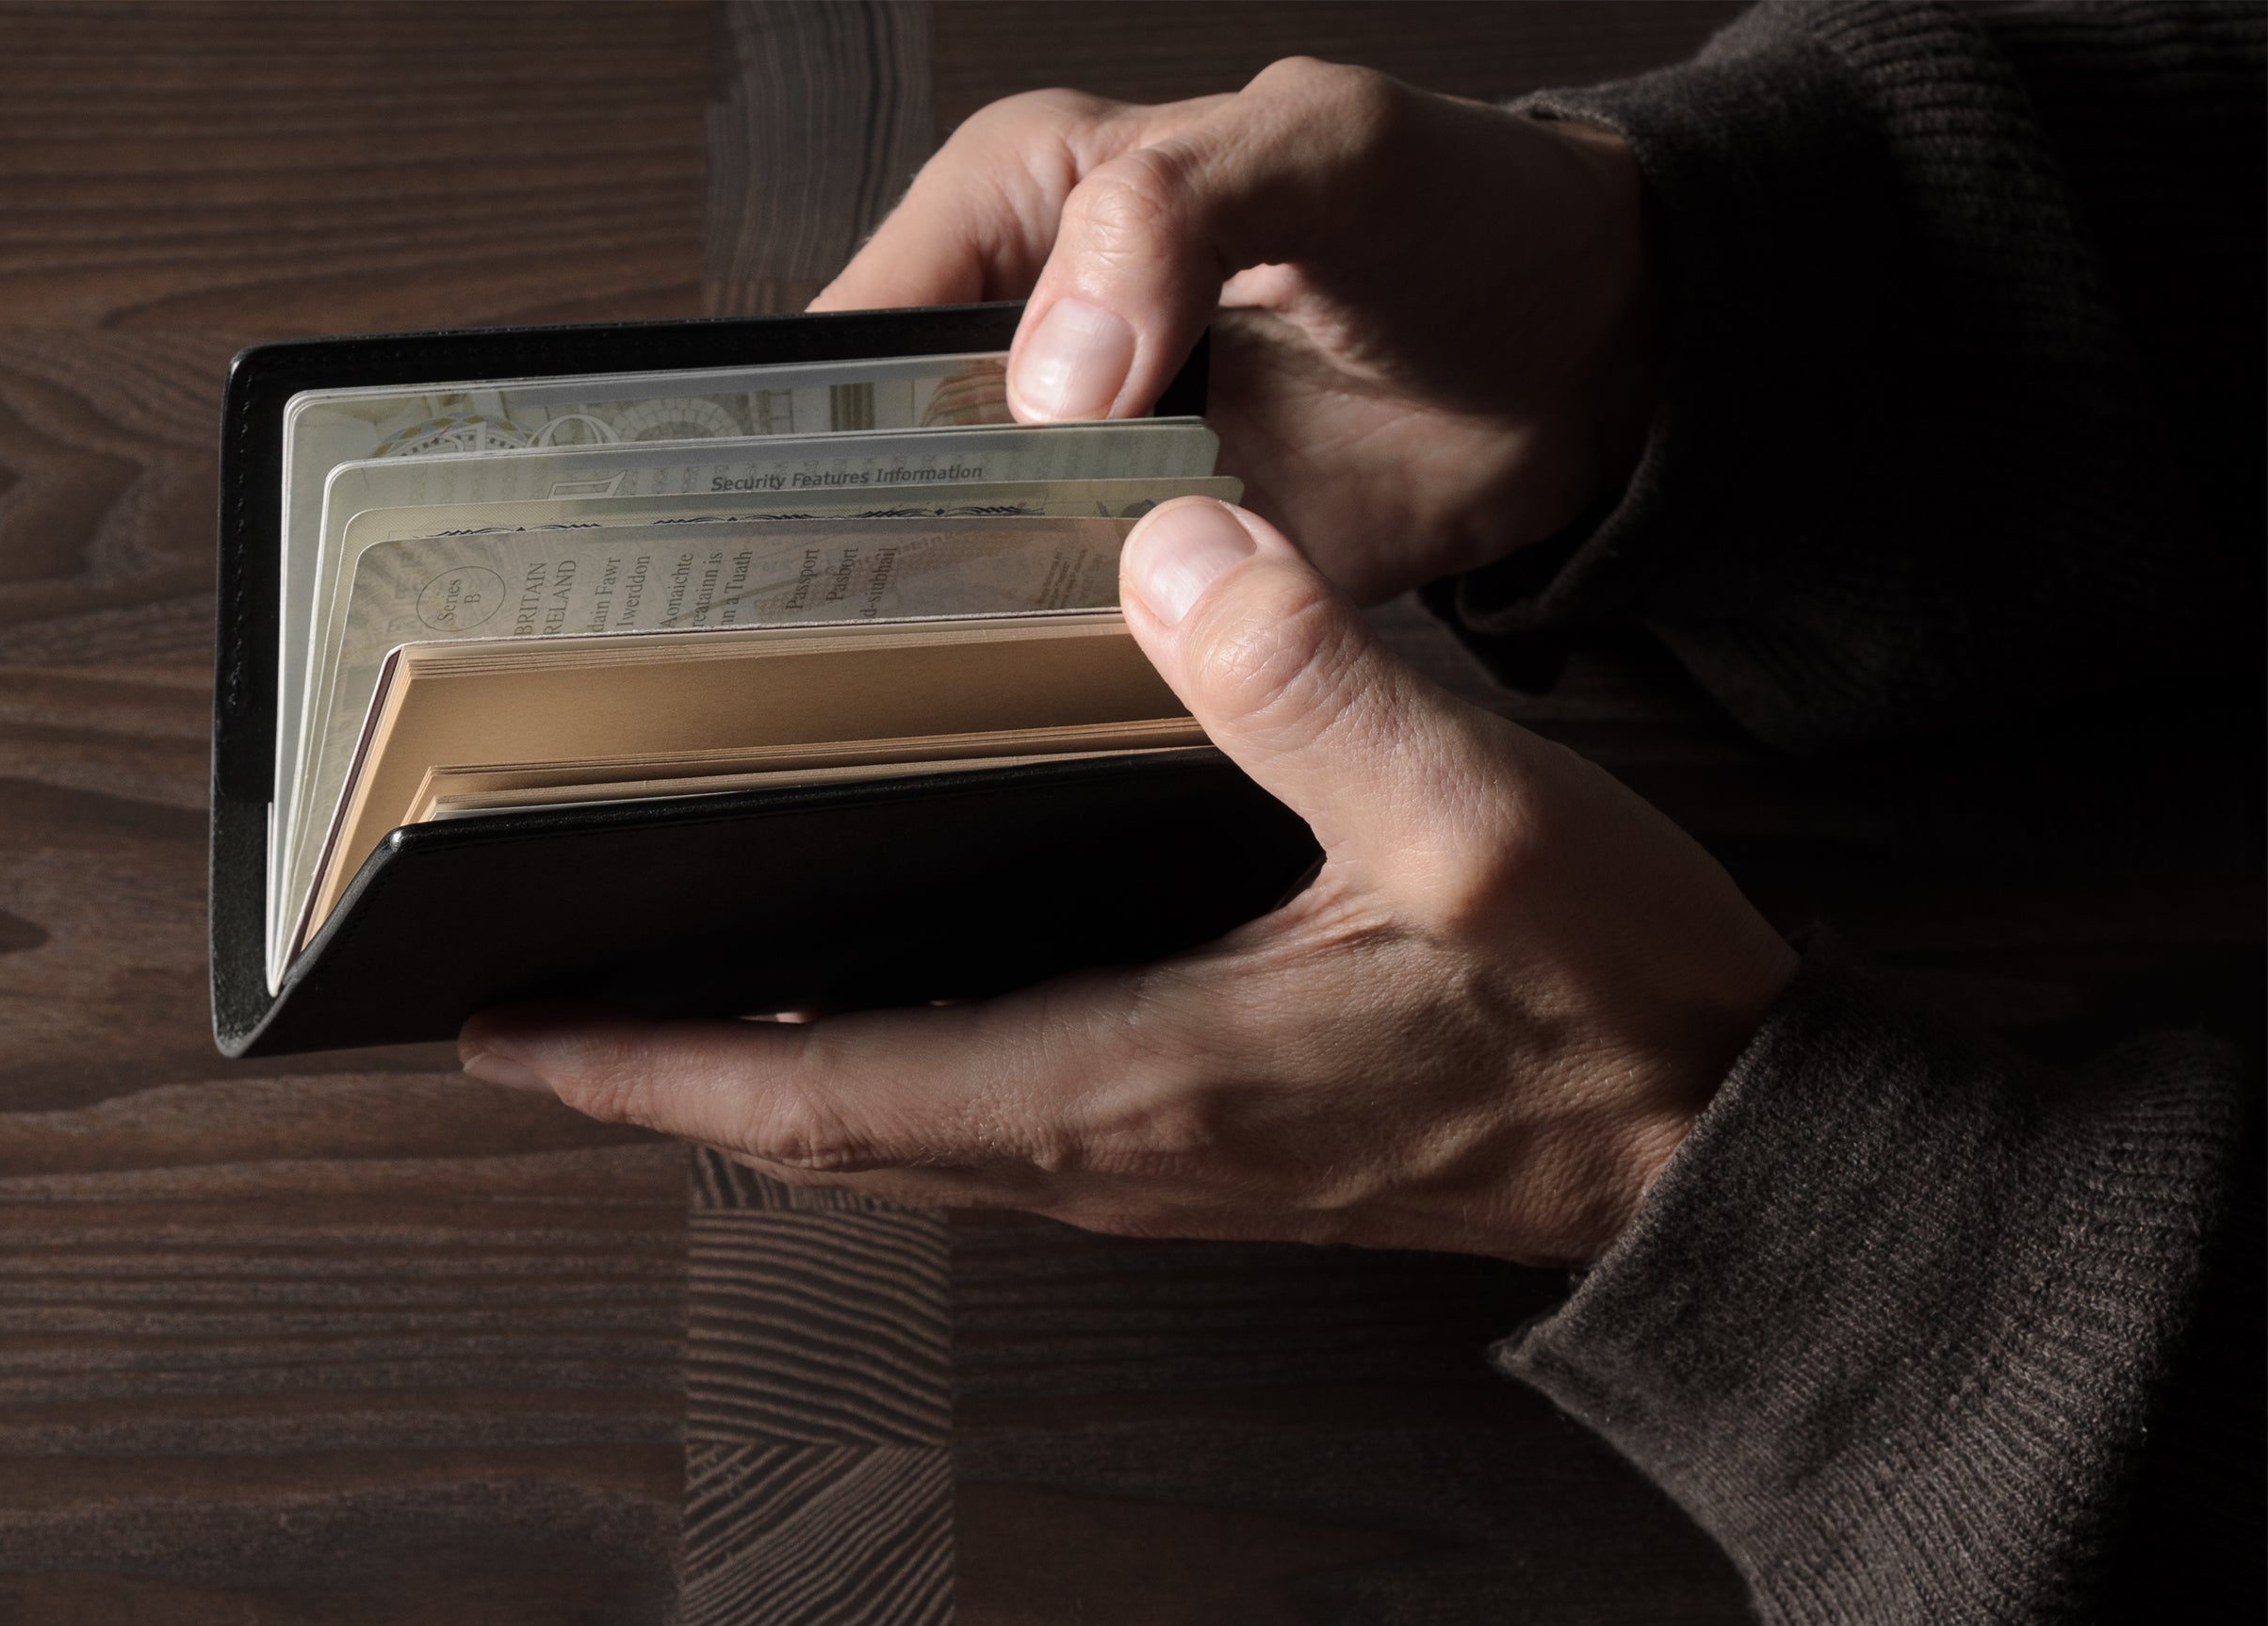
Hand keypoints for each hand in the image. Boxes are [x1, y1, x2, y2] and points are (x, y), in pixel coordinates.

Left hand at [458, 503, 1795, 1266]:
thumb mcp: (1484, 820)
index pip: (835, 1097)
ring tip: (656, 1016)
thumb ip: (1312, 684)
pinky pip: (985, 1132)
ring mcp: (1154, 1167)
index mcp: (1139, 1079)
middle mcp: (1114, 1151)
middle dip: (667, 1082)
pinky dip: (879, 1086)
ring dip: (764, 1091)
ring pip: (900, 1147)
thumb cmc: (1613, 1014)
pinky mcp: (1199, 1149)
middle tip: (533, 1020)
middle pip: (829, 1140)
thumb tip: (1166, 554)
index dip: (659, 1070)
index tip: (521, 1035)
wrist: (1722, 1163)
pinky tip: (871, 1019)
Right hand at [812, 59, 1658, 605]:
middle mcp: (1032, 337)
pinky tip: (1065, 663)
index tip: (857, 497)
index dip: (846, 406)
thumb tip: (1049, 375)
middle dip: (888, 520)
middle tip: (904, 587)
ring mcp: (1084, 461)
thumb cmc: (1465, 212)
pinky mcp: (1149, 557)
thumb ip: (1171, 212)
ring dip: (971, 601)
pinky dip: (1063, 651)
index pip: (865, 312)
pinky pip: (1066, 622)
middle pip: (888, 449)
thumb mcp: (1324, 151)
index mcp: (1029, 203)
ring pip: (961, 548)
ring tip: (967, 640)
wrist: (1589, 357)